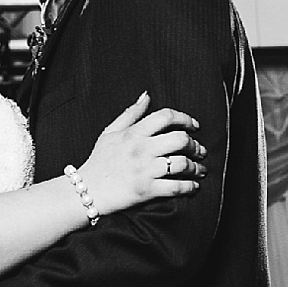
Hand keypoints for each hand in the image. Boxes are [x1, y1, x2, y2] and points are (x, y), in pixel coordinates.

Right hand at [75, 90, 206, 214]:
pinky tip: (194, 186)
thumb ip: (131, 113)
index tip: (195, 126)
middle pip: (180, 140)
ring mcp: (145, 170)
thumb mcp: (110, 132)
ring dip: (196, 167)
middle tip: (199, 150)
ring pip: (182, 164)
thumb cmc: (99, 161)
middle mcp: (141, 149)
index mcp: (134, 133)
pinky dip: (190, 186)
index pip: (166, 117)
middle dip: (195, 145)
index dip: (185, 119)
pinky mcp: (147, 190)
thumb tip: (147, 95)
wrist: (87, 191)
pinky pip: (176, 187)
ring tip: (200, 169)